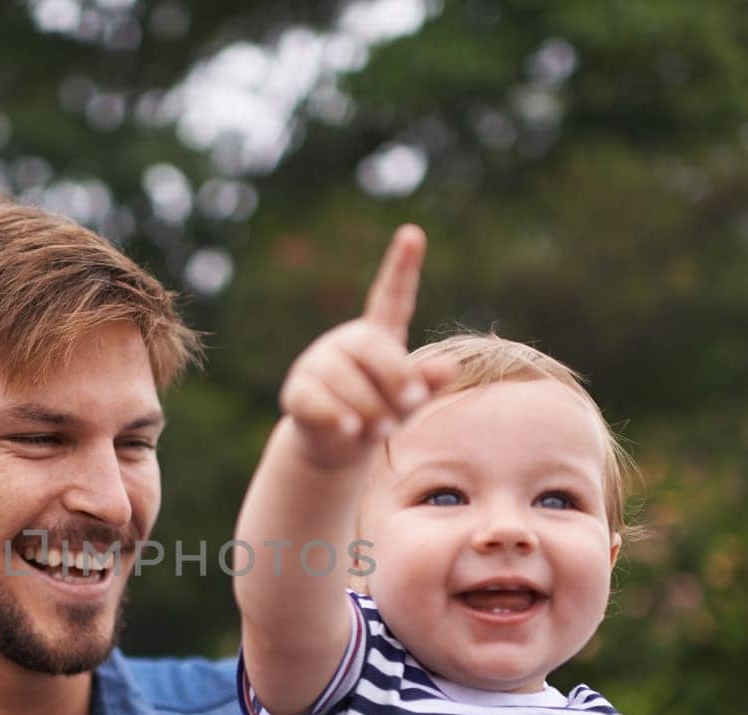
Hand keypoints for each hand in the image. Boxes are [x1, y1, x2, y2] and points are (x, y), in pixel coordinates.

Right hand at [277, 225, 454, 468]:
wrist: (338, 448)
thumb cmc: (380, 415)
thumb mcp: (409, 400)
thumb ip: (426, 382)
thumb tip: (450, 367)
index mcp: (377, 336)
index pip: (391, 297)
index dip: (402, 267)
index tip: (412, 234)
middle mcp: (345, 342)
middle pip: (370, 348)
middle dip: (395, 377)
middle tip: (412, 401)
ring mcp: (317, 364)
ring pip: (345, 380)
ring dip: (370, 409)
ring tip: (382, 430)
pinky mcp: (297, 392)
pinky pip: (316, 399)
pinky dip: (336, 416)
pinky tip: (349, 429)